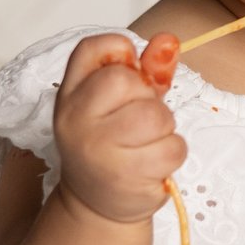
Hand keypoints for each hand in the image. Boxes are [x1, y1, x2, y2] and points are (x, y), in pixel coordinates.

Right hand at [51, 33, 187, 225]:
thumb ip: (146, 70)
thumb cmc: (112, 144)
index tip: (130, 72)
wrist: (96, 203)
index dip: (121, 51)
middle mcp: (76, 119)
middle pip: (126, 81)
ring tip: (146, 142)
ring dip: (165, 128)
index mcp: (71, 94)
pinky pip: (173, 148)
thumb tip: (168, 41)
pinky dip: (172, 153)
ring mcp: (97, 149)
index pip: (92, 48)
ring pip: (156, 116)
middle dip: (147, 97)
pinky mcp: (124, 175)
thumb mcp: (121, 102)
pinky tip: (152, 163)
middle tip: (138, 119)